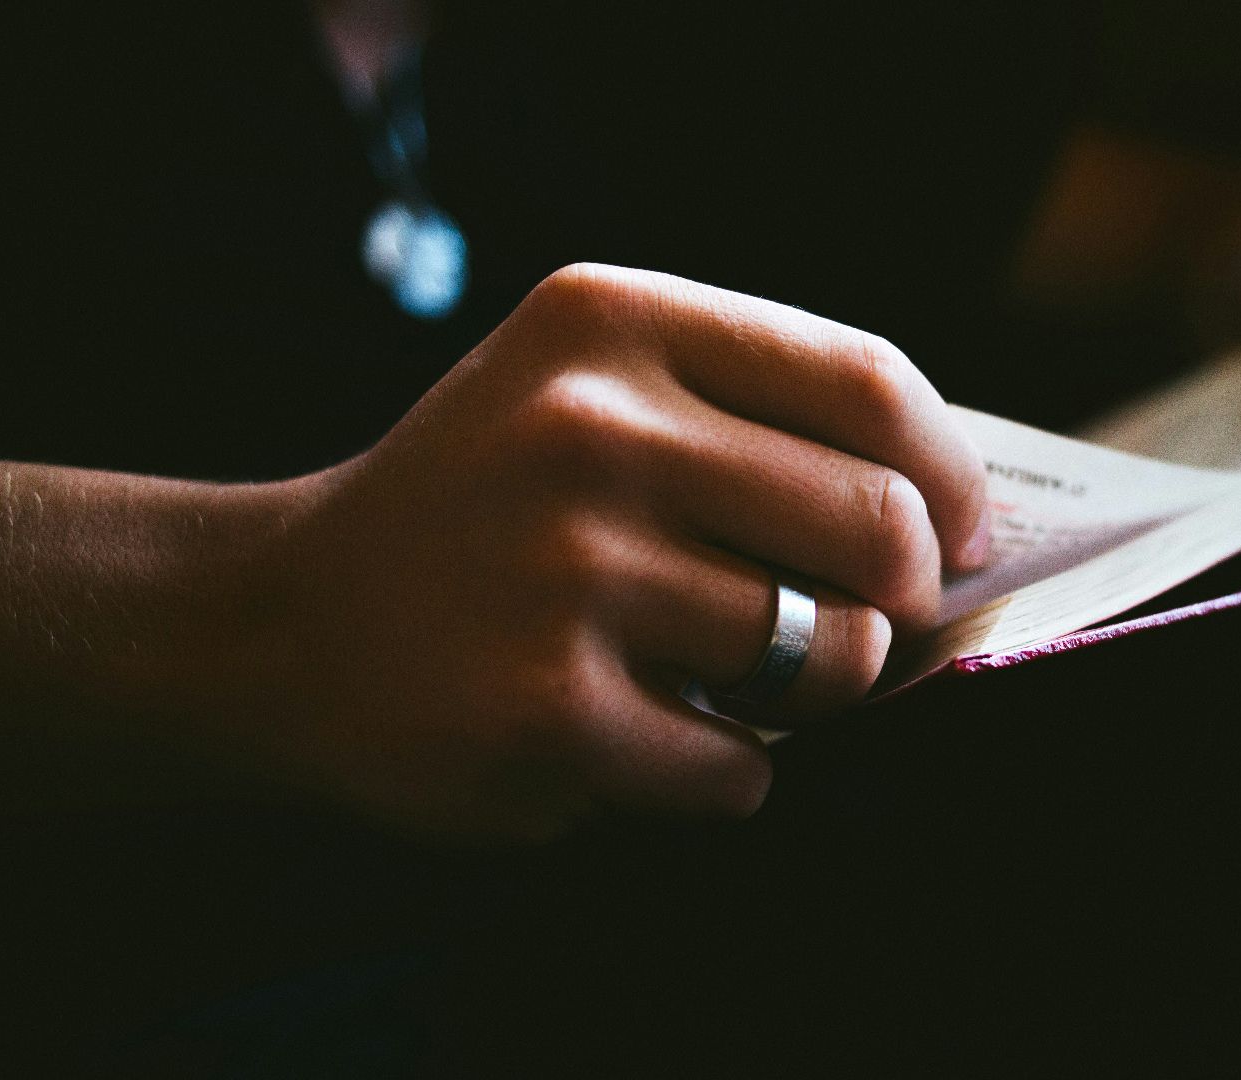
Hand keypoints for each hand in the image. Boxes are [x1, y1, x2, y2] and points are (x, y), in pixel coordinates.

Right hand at [229, 265, 990, 839]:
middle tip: (872, 623)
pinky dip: (721, 771)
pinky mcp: (550, 714)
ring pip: (829, 656)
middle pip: (879, 527)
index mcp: (612, 324)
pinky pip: (743, 768)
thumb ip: (751, 422)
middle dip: (902, 597)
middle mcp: (590, 432)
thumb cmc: (484, 509)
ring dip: (810, 691)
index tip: (964, 531)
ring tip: (732, 678)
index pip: (870, 384)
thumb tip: (954, 523)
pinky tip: (640, 736)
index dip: (951, 474)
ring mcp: (568, 576)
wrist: (276, 629)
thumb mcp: (587, 393)